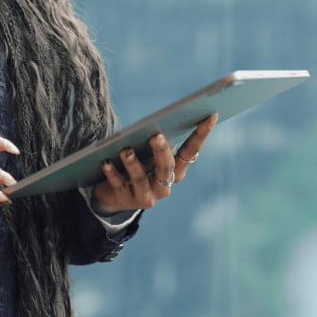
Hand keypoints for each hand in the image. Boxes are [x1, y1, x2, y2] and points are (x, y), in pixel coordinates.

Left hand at [91, 113, 217, 215]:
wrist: (112, 195)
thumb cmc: (134, 166)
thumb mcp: (147, 155)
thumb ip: (156, 143)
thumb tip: (161, 122)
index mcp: (174, 171)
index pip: (190, 151)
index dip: (201, 135)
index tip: (210, 115)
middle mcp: (164, 186)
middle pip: (165, 167)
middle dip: (161, 151)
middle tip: (156, 136)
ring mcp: (146, 195)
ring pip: (141, 178)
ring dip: (133, 163)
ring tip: (125, 150)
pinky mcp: (125, 200)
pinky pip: (118, 184)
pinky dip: (112, 172)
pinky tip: (105, 162)